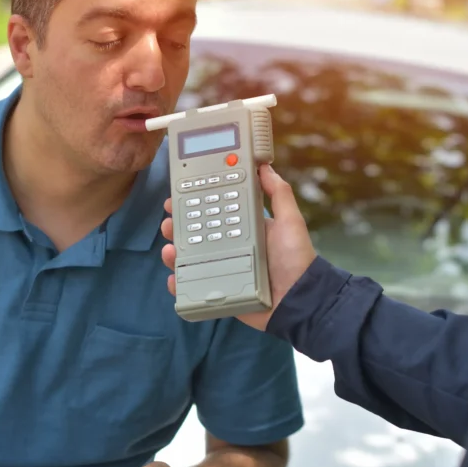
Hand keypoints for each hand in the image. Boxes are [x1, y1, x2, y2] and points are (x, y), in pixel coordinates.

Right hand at [160, 164, 316, 330]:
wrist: (299, 300)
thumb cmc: (296, 259)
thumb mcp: (290, 221)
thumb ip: (279, 194)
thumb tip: (264, 166)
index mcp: (243, 227)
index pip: (213, 210)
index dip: (194, 202)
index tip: (178, 195)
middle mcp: (230, 245)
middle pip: (195, 233)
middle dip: (177, 226)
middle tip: (169, 221)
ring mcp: (222, 268)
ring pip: (189, 258)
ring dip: (174, 252)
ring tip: (170, 250)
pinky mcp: (219, 290)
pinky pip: (193, 286)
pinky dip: (179, 283)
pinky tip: (174, 279)